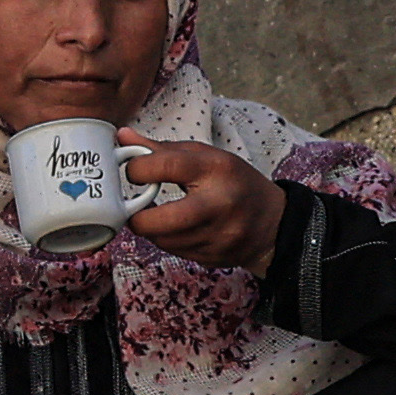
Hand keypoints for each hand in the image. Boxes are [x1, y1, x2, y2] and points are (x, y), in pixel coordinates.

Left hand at [119, 136, 289, 271]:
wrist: (272, 223)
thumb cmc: (234, 183)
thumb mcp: (206, 158)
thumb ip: (162, 150)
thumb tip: (123, 137)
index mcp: (217, 169)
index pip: (167, 165)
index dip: (138, 169)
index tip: (132, 171)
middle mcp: (219, 203)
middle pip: (159, 220)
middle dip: (137, 217)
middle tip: (134, 208)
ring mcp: (218, 235)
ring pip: (163, 240)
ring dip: (152, 230)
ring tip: (156, 216)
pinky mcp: (214, 257)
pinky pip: (175, 252)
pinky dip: (167, 241)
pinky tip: (175, 229)